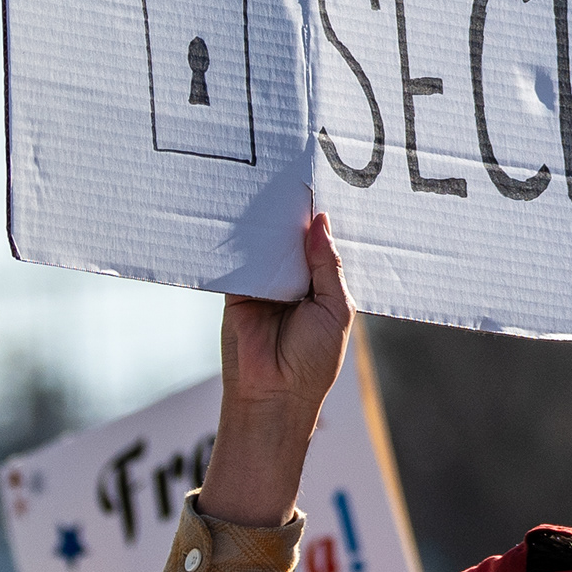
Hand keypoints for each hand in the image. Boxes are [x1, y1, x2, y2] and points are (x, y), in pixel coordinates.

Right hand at [205, 212, 351, 528]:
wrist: (273, 395)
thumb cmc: (313, 360)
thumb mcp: (335, 308)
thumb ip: (326, 265)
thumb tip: (319, 221)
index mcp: (322, 287)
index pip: (321, 247)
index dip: (322, 223)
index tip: (324, 189)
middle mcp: (293, 282)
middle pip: (293, 240)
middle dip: (294, 216)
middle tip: (295, 177)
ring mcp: (263, 285)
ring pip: (266, 246)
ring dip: (268, 225)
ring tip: (271, 187)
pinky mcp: (236, 290)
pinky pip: (238, 260)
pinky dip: (240, 242)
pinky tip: (245, 217)